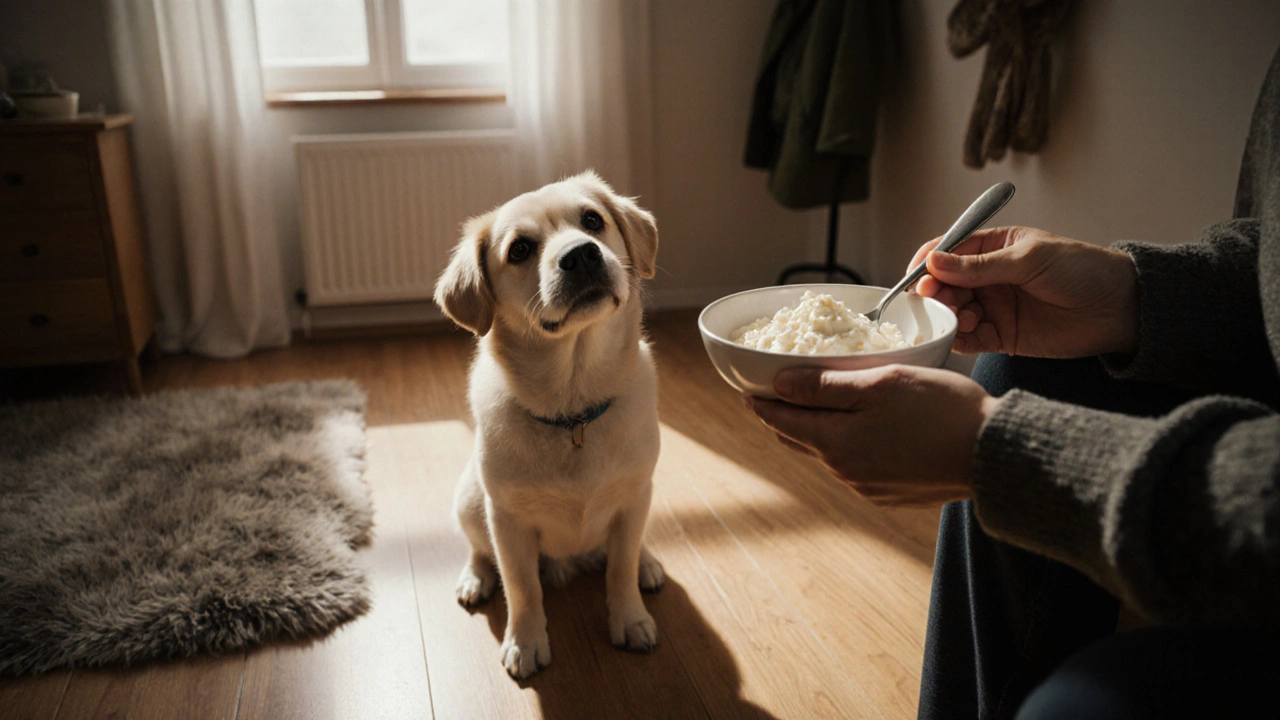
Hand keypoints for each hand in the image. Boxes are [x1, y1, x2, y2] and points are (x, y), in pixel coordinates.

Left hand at [745, 365, 999, 507]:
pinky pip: (856, 467)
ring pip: (829, 453)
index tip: (748, 390)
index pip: (781, 421)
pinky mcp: (891, 494)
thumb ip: (824, 385)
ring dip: (819, 431)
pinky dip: (849, 447)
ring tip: (818, 408)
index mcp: (835, 443)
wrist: (994, 455)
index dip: (762, 403)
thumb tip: (777, 384)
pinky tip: (861, 432)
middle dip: (785, 417)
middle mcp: (844, 472)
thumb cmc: (940, 410)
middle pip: (801, 439)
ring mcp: (868, 487)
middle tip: (774, 397)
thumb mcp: (879, 383)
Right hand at [908, 226, 1139, 357]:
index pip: (949, 250)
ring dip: (949, 315)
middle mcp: (988, 278)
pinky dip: (960, 337)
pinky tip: (966, 333)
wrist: (1120, 309)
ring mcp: (994, 307)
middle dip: (935, 291)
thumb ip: (980, 266)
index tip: (917, 275)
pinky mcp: (1001, 336)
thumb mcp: (1029, 259)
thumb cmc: (1082, 270)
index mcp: (994, 248)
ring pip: (953, 312)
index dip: (929, 262)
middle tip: (934, 298)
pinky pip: (969, 338)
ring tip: (962, 316)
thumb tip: (934, 261)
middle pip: (945, 284)